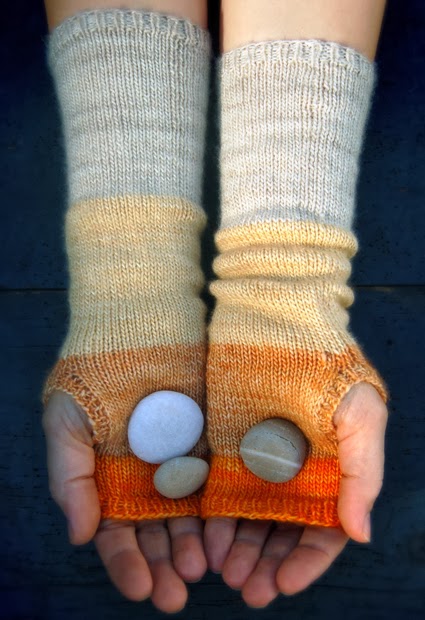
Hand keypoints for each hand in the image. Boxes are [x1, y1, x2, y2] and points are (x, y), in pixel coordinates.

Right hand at [42, 391, 206, 612]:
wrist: (139, 327)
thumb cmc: (94, 374)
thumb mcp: (67, 424)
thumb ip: (70, 479)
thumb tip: (80, 537)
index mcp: (109, 479)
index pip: (116, 532)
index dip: (126, 563)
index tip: (138, 589)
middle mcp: (145, 478)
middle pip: (155, 533)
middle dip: (163, 566)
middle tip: (174, 596)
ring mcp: (180, 462)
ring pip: (187, 516)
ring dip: (192, 547)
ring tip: (200, 571)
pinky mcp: (209, 443)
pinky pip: (215, 484)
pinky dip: (218, 513)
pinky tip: (223, 537)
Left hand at [203, 382, 387, 607]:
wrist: (278, 328)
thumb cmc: (330, 371)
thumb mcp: (361, 419)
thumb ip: (362, 476)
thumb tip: (359, 535)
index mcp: (330, 475)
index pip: (322, 532)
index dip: (307, 562)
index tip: (286, 584)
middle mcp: (294, 478)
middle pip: (281, 535)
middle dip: (267, 566)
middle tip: (249, 591)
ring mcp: (258, 466)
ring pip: (249, 522)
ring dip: (240, 552)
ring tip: (225, 574)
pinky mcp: (226, 451)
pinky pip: (219, 493)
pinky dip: (215, 522)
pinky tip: (207, 542)